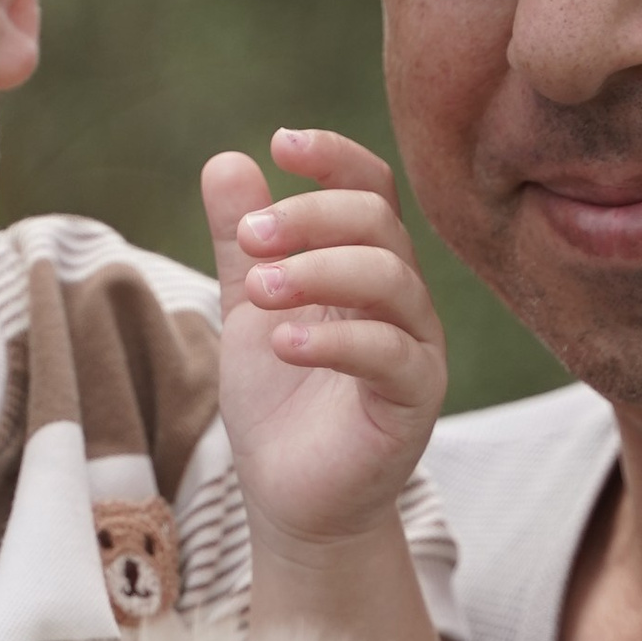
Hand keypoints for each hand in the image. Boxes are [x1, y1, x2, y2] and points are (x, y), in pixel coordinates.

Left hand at [203, 134, 445, 564]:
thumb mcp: (248, 310)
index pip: (369, 189)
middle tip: (249, 239)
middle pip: (377, 223)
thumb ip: (239, 244)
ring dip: (318, 271)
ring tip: (258, 290)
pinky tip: (282, 343)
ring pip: (389, 279)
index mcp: (365, 266)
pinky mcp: (414, 401)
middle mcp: (400, 297)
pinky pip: (390, 354)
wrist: (290, 497)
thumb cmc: (281, 401)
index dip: (334, 158)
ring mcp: (415, 347)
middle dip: (309, 218)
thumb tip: (226, 159)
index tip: (282, 143)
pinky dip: (334, 341)